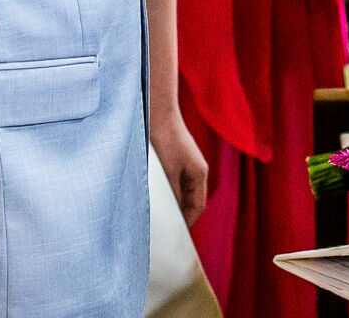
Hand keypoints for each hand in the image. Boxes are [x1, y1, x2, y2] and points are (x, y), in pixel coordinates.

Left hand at [149, 110, 209, 225]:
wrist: (155, 112)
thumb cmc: (164, 140)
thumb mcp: (168, 172)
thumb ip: (172, 195)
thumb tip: (170, 217)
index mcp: (199, 174)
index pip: (197, 207)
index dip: (187, 223)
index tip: (173, 236)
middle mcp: (194, 171)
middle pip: (189, 201)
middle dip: (177, 216)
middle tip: (162, 231)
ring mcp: (183, 165)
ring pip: (178, 193)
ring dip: (168, 204)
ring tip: (154, 217)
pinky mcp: (171, 161)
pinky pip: (170, 184)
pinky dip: (162, 193)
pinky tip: (149, 198)